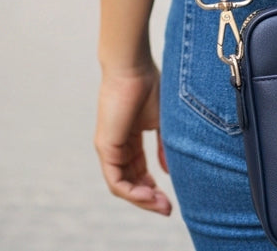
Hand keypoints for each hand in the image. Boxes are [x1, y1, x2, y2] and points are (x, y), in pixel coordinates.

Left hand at [95, 64, 171, 215]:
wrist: (133, 67)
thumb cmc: (148, 86)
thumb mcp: (161, 122)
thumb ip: (164, 147)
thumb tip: (167, 172)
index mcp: (130, 136)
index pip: (139, 169)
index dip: (153, 186)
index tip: (170, 197)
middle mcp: (117, 144)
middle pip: (131, 181)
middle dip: (149, 198)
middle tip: (167, 208)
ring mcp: (109, 147)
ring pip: (122, 185)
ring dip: (142, 199)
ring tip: (162, 205)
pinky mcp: (105, 147)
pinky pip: (115, 181)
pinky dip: (132, 192)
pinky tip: (149, 195)